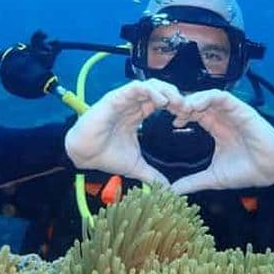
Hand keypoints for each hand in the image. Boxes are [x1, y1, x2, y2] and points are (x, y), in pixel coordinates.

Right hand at [64, 79, 185, 185]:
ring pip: (151, 84)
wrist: (84, 155)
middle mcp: (132, 103)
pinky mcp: (115, 98)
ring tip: (179, 103)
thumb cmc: (105, 156)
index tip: (189, 117)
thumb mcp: (136, 166)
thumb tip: (167, 189)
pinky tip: (162, 101)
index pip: (162, 102)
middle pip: (160, 90)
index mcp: (138, 113)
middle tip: (189, 109)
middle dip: (176, 97)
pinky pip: (136, 87)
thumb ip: (152, 175)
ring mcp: (124, 99)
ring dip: (167, 91)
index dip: (177, 106)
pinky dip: (152, 91)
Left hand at [168, 90, 273, 194]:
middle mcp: (224, 118)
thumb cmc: (245, 173)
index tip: (172, 122)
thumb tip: (172, 191)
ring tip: (182, 108)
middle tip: (170, 110)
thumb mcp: (213, 178)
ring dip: (193, 99)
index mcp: (216, 128)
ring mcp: (233, 113)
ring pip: (209, 96)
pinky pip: (222, 97)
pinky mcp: (242, 110)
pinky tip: (195, 106)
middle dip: (184, 104)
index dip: (182, 114)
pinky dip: (207, 97)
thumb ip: (193, 182)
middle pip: (200, 102)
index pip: (195, 114)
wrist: (269, 173)